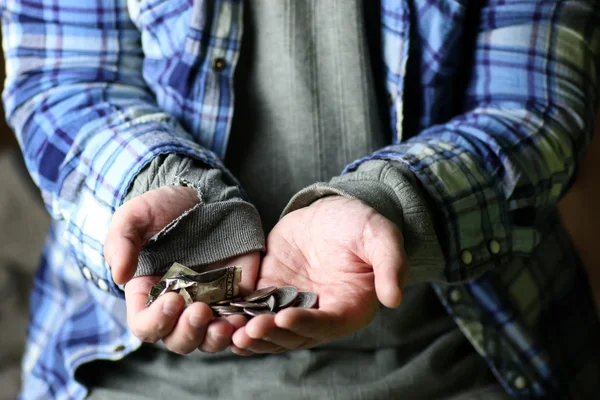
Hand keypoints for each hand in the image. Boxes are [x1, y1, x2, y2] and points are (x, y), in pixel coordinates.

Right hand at [104, 185, 258, 353]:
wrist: (201, 196)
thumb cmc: (163, 208)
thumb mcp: (135, 217)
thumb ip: (121, 243)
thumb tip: (119, 276)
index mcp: (148, 294)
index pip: (145, 325)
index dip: (156, 321)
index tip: (173, 300)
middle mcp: (178, 306)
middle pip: (178, 339)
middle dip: (189, 331)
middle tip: (201, 310)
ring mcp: (209, 303)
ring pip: (209, 339)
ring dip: (216, 337)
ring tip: (227, 324)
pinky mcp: (236, 296)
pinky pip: (239, 323)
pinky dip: (242, 327)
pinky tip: (248, 318)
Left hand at [231, 196, 407, 354]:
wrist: (331, 212)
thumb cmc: (359, 223)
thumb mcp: (379, 235)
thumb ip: (390, 263)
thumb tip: (394, 298)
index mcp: (349, 307)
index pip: (327, 324)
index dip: (306, 324)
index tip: (284, 317)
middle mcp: (319, 314)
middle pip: (293, 335)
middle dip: (270, 335)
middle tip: (247, 331)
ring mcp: (292, 305)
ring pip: (269, 329)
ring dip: (249, 335)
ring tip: (227, 332)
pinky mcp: (269, 292)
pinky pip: (252, 310)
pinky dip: (236, 317)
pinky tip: (217, 318)